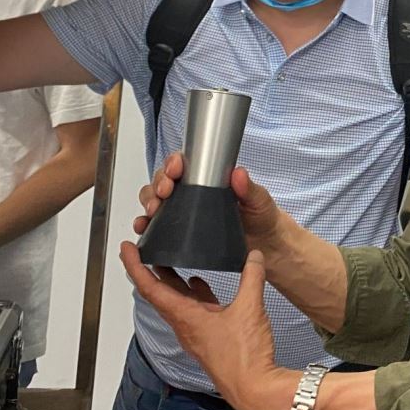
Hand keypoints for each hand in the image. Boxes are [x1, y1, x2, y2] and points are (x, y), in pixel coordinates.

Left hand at [119, 244, 291, 409]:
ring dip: (172, 281)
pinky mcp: (210, 338)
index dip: (135, 266)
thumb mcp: (249, 308)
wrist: (254, 388)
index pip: (150, 288)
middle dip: (150, 269)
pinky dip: (195, 295)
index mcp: (185, 318)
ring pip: (177, 302)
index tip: (126, 250)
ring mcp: (196, 334)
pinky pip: (195, 311)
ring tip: (173, 260)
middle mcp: (185, 327)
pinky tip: (203, 287)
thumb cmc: (243, 358)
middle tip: (145, 249)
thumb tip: (253, 257)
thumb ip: (252, 277)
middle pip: (159, 294)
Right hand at [135, 158, 288, 255]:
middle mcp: (192, 192)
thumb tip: (238, 173)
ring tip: (153, 211)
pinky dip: (146, 226)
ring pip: (155, 200)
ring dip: (149, 202)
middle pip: (163, 181)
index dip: (174, 163)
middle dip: (158, 184)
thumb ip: (250, 188)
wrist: (264, 246)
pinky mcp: (180, 233)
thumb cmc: (261, 217)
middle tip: (164, 192)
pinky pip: (156, 227)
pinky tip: (144, 228)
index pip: (183, 163)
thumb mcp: (259, 199)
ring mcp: (184, 213)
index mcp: (208, 178)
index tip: (175, 169)